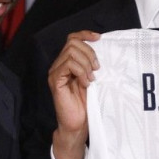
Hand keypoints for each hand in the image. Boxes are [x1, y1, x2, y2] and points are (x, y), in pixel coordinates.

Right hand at [48, 30, 99, 158]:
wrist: (79, 123)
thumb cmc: (87, 103)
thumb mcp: (94, 78)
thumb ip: (93, 64)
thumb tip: (103, 48)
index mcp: (68, 62)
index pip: (72, 38)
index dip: (85, 34)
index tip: (99, 38)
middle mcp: (59, 64)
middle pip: (72, 43)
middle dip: (89, 53)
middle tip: (97, 69)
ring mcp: (55, 72)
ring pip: (71, 53)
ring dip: (86, 64)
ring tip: (91, 78)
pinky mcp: (55, 81)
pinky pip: (68, 65)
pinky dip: (80, 72)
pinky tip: (86, 83)